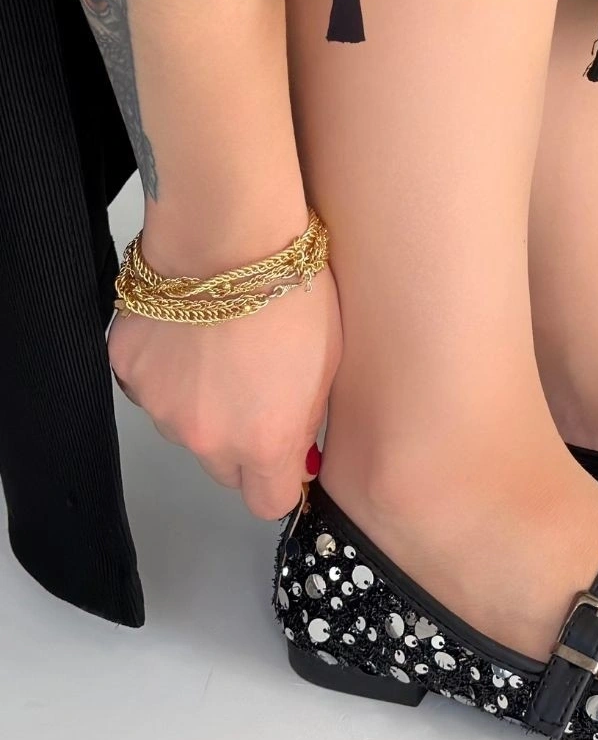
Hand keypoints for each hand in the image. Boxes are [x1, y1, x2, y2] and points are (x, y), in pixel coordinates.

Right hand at [108, 266, 341, 518]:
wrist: (230, 237)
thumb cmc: (294, 292)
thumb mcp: (328, 366)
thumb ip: (304, 422)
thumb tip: (296, 455)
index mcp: (265, 441)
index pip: (269, 502)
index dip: (280, 483)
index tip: (288, 463)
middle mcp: (207, 437)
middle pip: (224, 469)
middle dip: (242, 445)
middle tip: (258, 393)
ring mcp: (160, 406)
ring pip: (184, 427)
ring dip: (202, 404)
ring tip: (224, 348)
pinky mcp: (128, 369)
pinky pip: (151, 387)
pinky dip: (169, 370)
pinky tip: (190, 331)